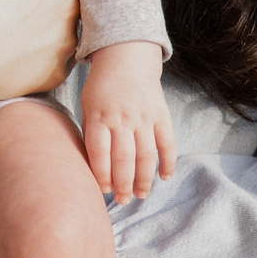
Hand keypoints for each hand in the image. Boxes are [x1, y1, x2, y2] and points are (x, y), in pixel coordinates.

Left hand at [79, 41, 174, 201]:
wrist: (126, 57)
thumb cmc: (102, 88)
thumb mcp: (88, 106)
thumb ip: (91, 133)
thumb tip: (94, 168)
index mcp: (99, 116)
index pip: (99, 152)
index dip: (102, 175)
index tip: (104, 190)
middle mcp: (122, 118)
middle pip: (123, 159)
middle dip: (123, 184)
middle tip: (123, 200)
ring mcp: (143, 116)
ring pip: (146, 155)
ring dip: (144, 179)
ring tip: (141, 195)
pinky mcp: (161, 114)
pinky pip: (167, 142)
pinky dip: (168, 162)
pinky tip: (165, 177)